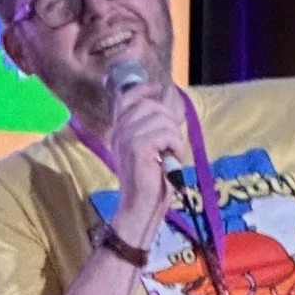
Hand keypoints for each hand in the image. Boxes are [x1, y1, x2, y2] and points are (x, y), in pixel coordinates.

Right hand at [106, 82, 186, 247]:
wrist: (140, 206)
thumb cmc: (149, 182)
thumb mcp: (150, 149)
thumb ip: (153, 128)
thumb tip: (168, 104)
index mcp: (119, 130)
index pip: (125, 98)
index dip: (142, 89)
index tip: (158, 88)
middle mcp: (119, 131)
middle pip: (148, 105)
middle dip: (168, 118)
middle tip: (172, 139)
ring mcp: (126, 138)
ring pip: (160, 119)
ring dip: (174, 135)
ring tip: (172, 152)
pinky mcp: (138, 147)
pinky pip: (165, 133)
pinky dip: (176, 145)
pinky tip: (173, 157)